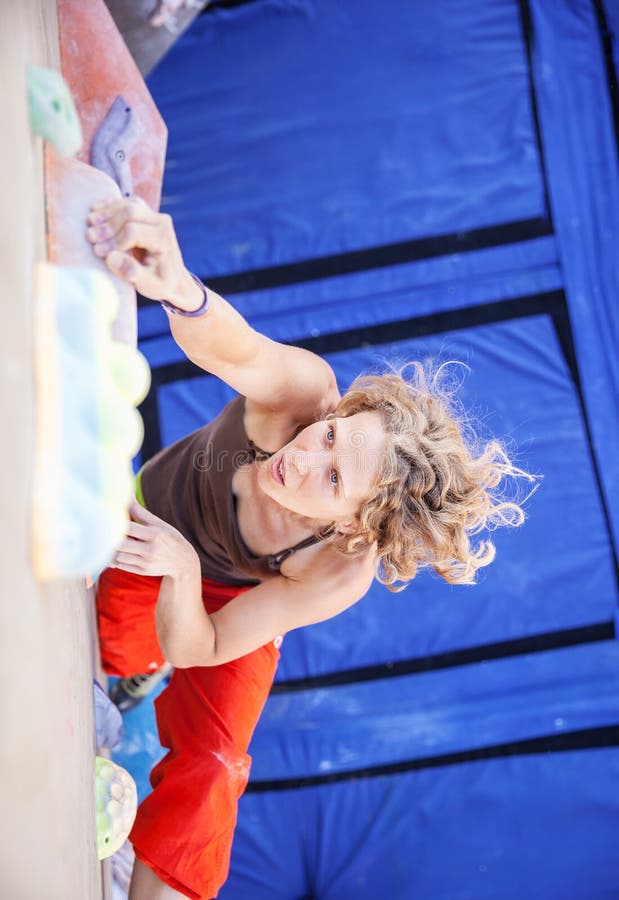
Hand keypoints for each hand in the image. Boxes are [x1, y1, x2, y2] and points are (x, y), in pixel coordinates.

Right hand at [86, 197, 201, 309]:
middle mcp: (161, 222)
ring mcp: (153, 215)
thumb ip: (132, 273)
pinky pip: (125, 202)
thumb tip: (110, 258)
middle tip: (90, 237)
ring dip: (105, 213)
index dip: (113, 241)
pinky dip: (109, 206)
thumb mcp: (149, 285)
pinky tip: (94, 211)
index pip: (134, 232)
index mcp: (163, 238)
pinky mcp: (145, 212)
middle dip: (107, 225)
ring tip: (89, 224)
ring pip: (126, 204)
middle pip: (129, 213)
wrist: (173, 277)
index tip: (99, 253)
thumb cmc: (160, 283)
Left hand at [112, 498, 200, 577]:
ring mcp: (146, 562)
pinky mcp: (143, 571)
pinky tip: (116, 552)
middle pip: (121, 544)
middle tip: (104, 532)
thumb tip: (127, 494)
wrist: (183, 562)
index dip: (115, 523)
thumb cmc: (169, 538)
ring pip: (118, 556)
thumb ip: (140, 511)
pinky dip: (115, 559)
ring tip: (108, 542)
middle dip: (110, 538)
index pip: (128, 528)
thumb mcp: (158, 523)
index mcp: (155, 534)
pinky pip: (122, 565)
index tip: (107, 519)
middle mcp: (151, 549)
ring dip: (111, 549)